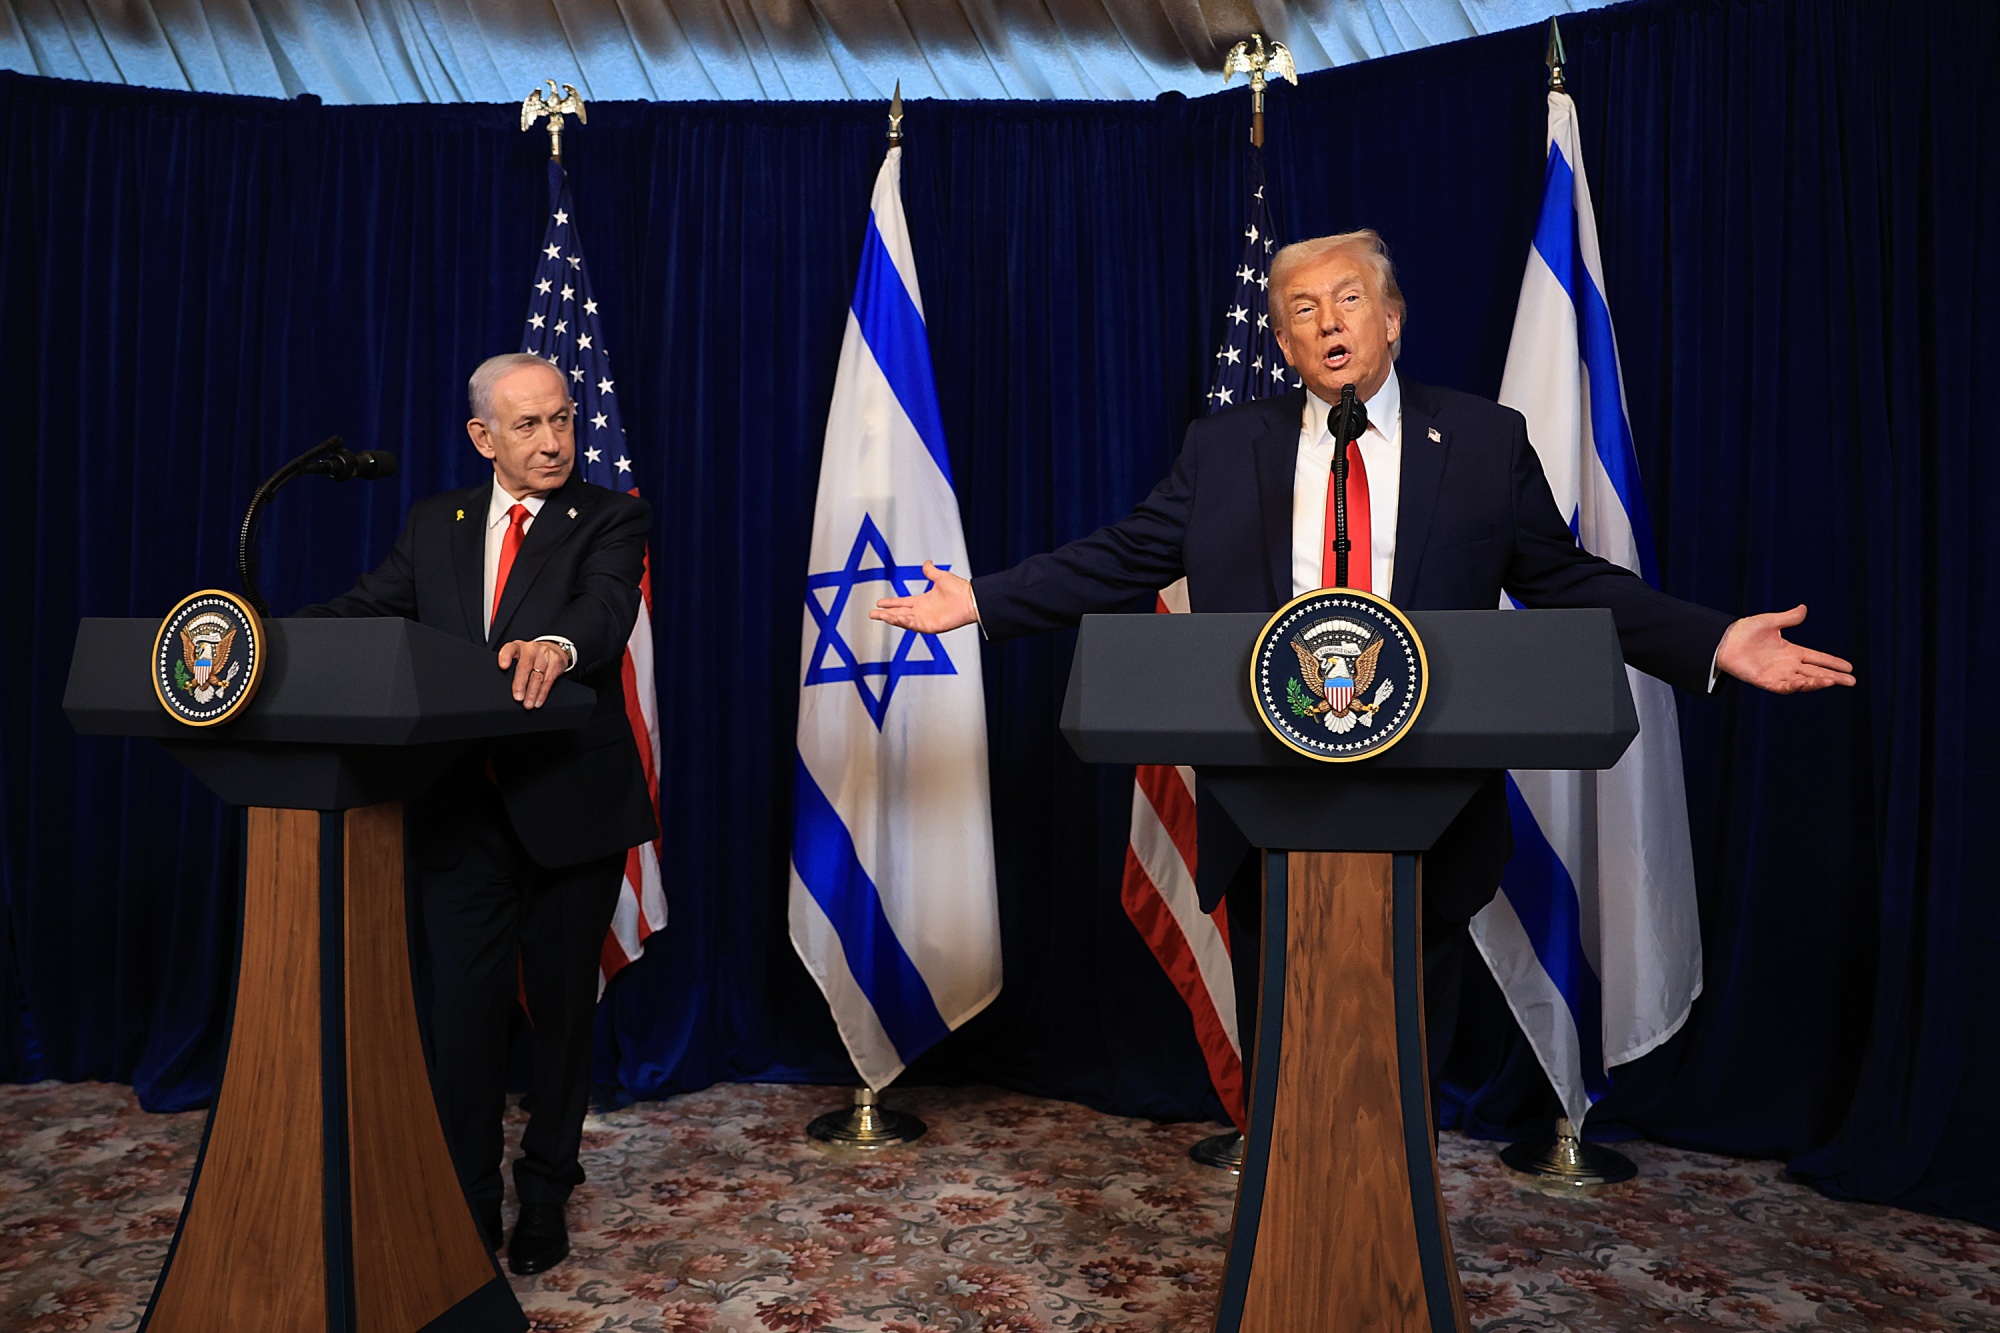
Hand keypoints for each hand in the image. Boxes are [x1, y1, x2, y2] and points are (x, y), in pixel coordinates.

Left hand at [498, 639, 567, 708]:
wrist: (553, 649)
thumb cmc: (531, 656)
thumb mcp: (519, 656)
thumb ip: (512, 666)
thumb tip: (504, 688)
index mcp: (518, 646)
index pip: (510, 649)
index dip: (505, 656)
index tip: (503, 666)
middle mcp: (531, 649)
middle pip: (525, 667)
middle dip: (521, 684)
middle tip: (518, 697)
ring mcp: (545, 654)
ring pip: (538, 676)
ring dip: (532, 693)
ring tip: (528, 704)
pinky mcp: (556, 662)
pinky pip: (548, 680)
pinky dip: (542, 693)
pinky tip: (538, 701)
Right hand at [870, 560, 976, 633]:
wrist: (971, 598)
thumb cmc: (960, 589)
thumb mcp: (941, 577)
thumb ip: (931, 571)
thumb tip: (927, 563)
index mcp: (923, 601)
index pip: (902, 602)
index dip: (891, 603)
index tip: (879, 602)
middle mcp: (923, 612)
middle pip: (899, 614)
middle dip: (885, 614)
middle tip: (872, 614)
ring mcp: (926, 620)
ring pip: (904, 621)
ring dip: (892, 618)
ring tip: (880, 615)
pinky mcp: (932, 626)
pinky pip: (915, 626)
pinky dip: (905, 623)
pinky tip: (896, 618)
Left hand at [1715, 604, 1854, 693]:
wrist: (1724, 640)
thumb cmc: (1744, 631)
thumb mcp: (1771, 622)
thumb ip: (1788, 618)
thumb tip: (1803, 608)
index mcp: (1791, 651)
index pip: (1817, 658)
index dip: (1832, 662)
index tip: (1849, 667)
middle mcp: (1787, 665)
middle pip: (1815, 672)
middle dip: (1834, 677)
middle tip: (1852, 681)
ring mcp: (1777, 674)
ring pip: (1802, 681)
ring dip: (1817, 682)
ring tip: (1833, 681)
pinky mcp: (1765, 681)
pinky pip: (1783, 687)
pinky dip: (1794, 686)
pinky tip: (1805, 684)